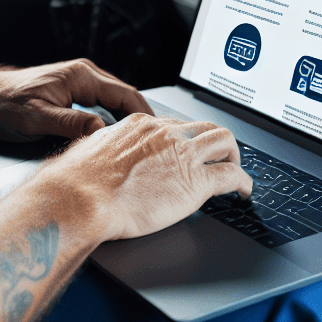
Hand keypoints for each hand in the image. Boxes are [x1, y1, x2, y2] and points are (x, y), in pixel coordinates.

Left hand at [0, 58, 152, 141]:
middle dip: (143, 118)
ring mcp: (79, 84)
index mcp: (81, 76)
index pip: (125, 94)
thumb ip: (70, 123)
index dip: (145, 114)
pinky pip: (102, 106)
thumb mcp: (37, 117)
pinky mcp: (72, 94)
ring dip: (129, 120)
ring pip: (115, 102)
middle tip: (159, 142)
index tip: (160, 133)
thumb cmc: (5, 104)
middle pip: (125, 97)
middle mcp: (84, 75)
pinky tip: (117, 137)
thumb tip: (100, 130)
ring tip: (143, 143)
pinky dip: (114, 120)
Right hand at [47, 113, 252, 239]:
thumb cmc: (76, 181)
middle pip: (203, 126)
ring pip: (224, 141)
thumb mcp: (90, 151)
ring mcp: (182, 155)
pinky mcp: (195, 182)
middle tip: (218, 156)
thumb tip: (98, 158)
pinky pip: (231, 176)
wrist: (81, 197)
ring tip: (235, 169)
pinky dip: (243, 182)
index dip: (183, 139)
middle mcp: (165, 133)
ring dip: (233, 155)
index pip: (173, 125)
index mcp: (140, 125)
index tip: (184, 150)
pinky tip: (244, 191)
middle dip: (214, 141)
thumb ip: (104, 150)